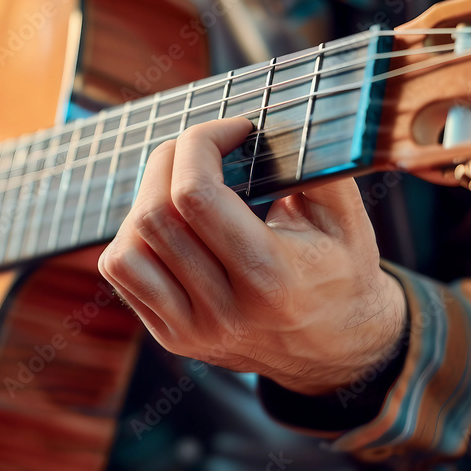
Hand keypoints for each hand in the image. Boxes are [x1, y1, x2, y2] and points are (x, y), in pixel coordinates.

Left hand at [98, 118, 405, 395]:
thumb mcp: (347, 219)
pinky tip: (171, 226)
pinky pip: (122, 273)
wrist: (337, 352)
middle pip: (154, 215)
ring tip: (184, 189)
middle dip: (171, 160)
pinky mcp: (171, 336)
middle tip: (202, 147)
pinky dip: (134, 237)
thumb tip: (272, 118)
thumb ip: (314, 165)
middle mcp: (224, 311)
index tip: (232, 130)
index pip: (196, 196)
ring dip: (147, 200)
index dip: (201, 143)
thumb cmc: (342, 274)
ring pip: (126, 248)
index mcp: (270, 278)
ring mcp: (191, 330)